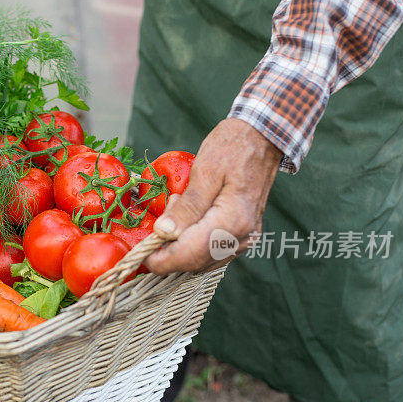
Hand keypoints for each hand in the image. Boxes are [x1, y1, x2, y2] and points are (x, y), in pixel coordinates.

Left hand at [144, 118, 282, 273]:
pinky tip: (187, 219)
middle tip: (153, 228)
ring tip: (175, 212)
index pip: (190, 255)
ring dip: (179, 248)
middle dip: (167, 254)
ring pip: (202, 262)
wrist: (262, 138)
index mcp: (232, 221)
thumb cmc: (233, 147)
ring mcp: (244, 239)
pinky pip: (211, 252)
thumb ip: (186, 207)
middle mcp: (242, 237)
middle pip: (195, 263)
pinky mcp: (242, 237)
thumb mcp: (204, 172)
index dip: (161, 260)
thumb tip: (163, 233)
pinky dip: (191, 244)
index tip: (139, 253)